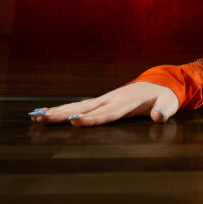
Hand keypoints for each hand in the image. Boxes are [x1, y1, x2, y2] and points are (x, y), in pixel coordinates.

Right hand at [27, 81, 179, 126]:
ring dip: (55, 112)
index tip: (73, 120)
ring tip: (34, 117)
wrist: (159, 83)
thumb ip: (164, 110)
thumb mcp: (169, 104)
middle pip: (82, 108)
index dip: (90, 118)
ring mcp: (103, 99)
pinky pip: (78, 106)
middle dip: (61, 114)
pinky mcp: (100, 101)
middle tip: (39, 119)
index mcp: (124, 103)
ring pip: (75, 106)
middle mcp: (109, 99)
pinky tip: (45, 115)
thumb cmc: (164, 97)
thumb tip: (158, 116)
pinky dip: (61, 110)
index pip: (105, 113)